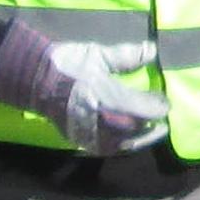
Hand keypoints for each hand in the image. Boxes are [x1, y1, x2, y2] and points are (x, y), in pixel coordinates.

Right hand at [0, 20, 168, 154]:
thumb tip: (153, 51)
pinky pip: (106, 148)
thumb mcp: (98, 55)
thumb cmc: (67, 63)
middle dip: (151, 124)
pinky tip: (128, 140)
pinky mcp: (79, 139)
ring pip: (122, 143)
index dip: (157, 107)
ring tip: (150, 130)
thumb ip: (127, 56)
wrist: (33, 79)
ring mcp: (88, 132)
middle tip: (162, 119)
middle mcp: (99, 118)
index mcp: (106, 95)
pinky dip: (121, 146)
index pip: (142, 108)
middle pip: (135, 128)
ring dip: (140, 138)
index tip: (166, 103)